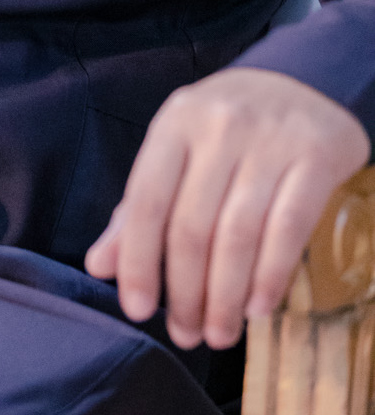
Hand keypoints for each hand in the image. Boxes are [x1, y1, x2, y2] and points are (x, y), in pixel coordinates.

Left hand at [85, 66, 369, 348]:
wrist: (304, 78)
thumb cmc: (226, 126)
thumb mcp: (177, 149)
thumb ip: (139, 208)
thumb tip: (100, 265)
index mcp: (175, 124)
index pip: (146, 202)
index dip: (138, 261)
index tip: (136, 310)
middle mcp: (218, 128)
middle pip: (192, 226)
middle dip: (185, 292)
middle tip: (186, 335)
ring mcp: (269, 141)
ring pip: (238, 234)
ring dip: (225, 296)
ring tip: (218, 334)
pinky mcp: (315, 157)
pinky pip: (288, 229)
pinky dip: (269, 276)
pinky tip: (257, 308)